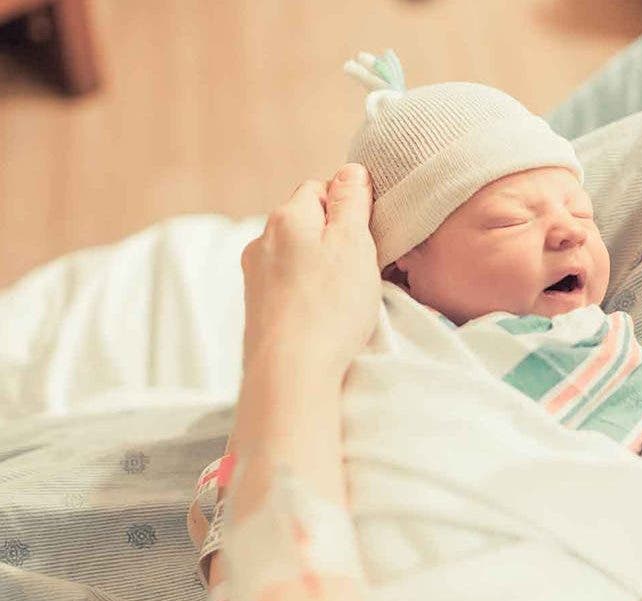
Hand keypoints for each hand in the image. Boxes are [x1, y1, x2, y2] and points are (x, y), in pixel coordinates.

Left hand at [240, 163, 379, 378]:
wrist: (291, 371)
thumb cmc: (329, 306)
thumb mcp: (354, 242)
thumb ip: (352, 202)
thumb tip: (350, 170)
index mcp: (287, 217)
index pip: (319, 189)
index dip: (347, 206)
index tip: (367, 233)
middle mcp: (262, 241)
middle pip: (305, 223)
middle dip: (332, 237)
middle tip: (360, 266)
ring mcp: (255, 277)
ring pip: (295, 256)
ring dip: (319, 266)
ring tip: (343, 296)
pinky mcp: (257, 309)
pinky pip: (287, 286)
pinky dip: (306, 293)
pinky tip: (323, 315)